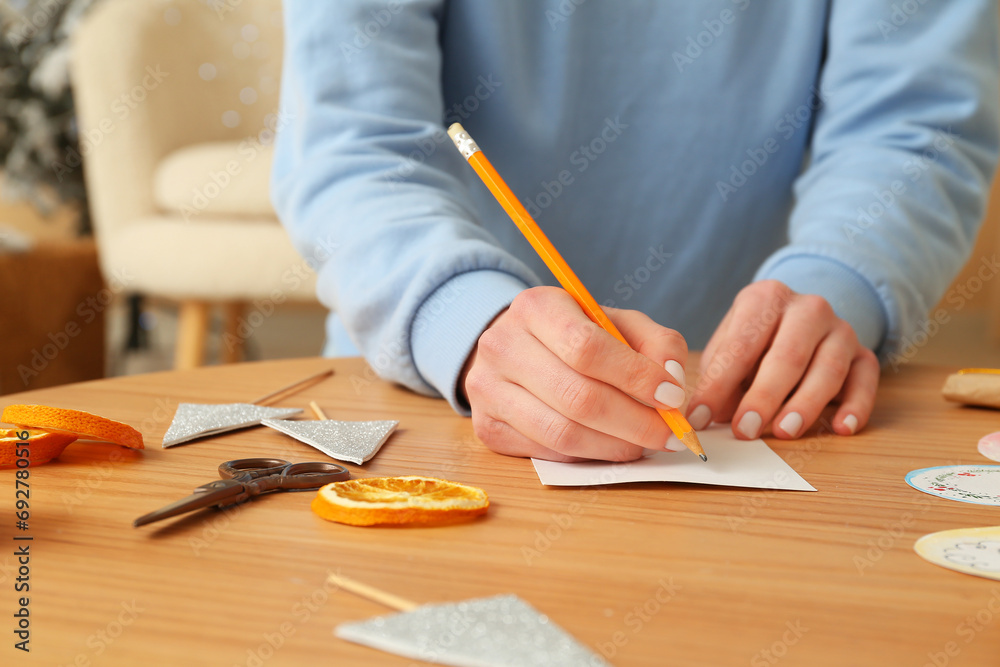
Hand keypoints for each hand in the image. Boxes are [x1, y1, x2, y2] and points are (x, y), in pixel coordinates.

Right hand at [461, 286, 688, 461]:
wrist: (513, 349)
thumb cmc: (573, 336)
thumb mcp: (616, 323)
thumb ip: (655, 344)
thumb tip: (672, 383)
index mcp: (536, 306)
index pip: (587, 347)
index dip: (636, 377)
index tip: (672, 397)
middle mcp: (502, 345)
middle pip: (577, 396)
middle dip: (635, 422)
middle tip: (669, 435)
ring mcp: (487, 389)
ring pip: (562, 433)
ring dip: (615, 446)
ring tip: (643, 444)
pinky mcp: (486, 427)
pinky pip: (548, 452)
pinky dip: (588, 455)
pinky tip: (608, 445)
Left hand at [687, 281, 879, 439]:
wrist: (802, 319)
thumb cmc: (756, 340)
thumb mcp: (731, 348)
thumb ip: (720, 378)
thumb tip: (709, 416)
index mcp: (766, 299)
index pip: (741, 345)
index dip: (718, 384)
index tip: (700, 417)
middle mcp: (808, 308)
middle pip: (788, 355)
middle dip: (764, 396)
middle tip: (745, 429)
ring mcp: (840, 329)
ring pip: (828, 368)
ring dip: (806, 404)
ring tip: (784, 432)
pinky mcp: (864, 353)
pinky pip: (866, 380)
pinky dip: (856, 406)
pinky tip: (841, 428)